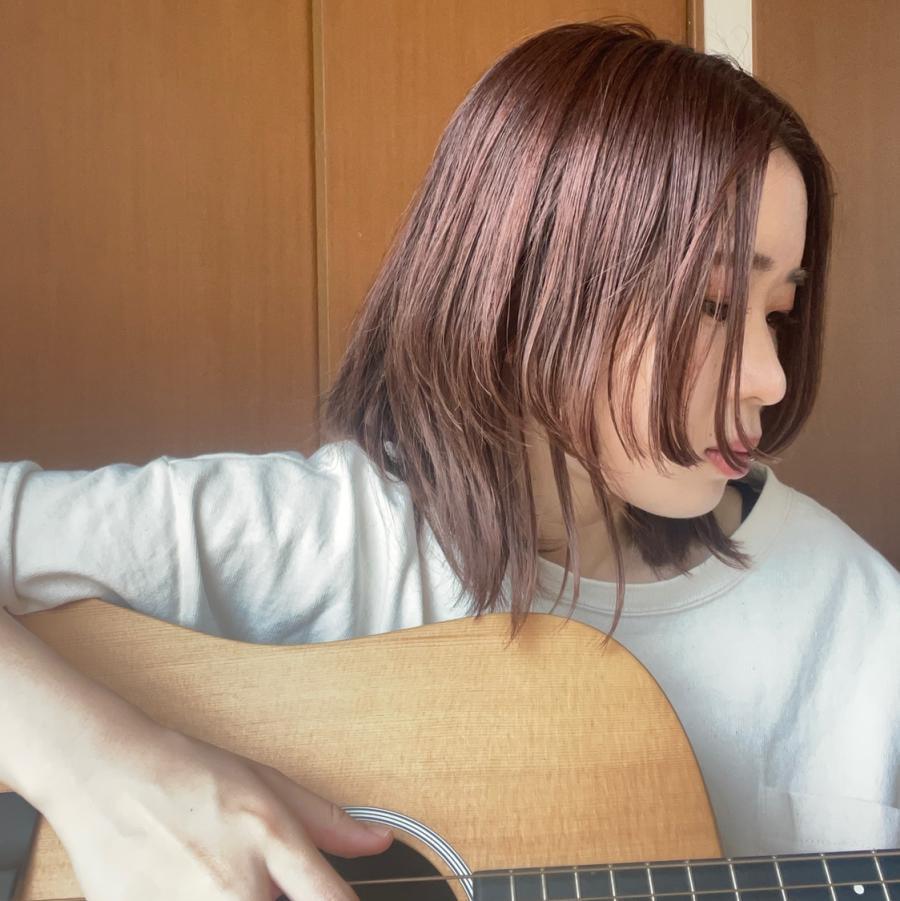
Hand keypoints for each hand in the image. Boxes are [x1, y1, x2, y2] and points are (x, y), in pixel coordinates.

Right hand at [41, 722, 391, 899]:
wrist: (108, 774)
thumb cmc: (189, 774)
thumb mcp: (268, 785)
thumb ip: (328, 822)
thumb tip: (378, 841)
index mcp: (271, 842)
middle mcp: (232, 887)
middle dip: (285, 899)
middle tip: (265, 881)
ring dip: (245, 899)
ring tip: (229, 881)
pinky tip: (196, 884)